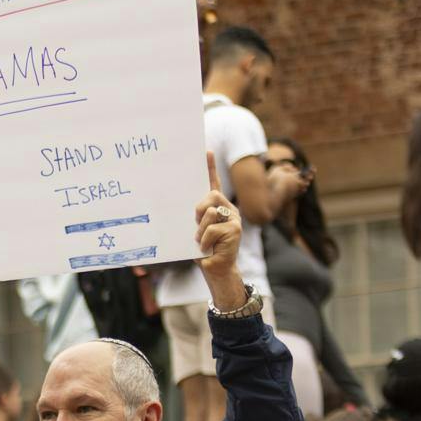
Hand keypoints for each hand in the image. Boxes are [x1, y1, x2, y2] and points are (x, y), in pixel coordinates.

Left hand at [194, 151, 245, 307]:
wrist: (215, 269)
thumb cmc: (202, 250)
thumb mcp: (195, 230)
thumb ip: (195, 217)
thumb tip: (184, 205)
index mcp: (217, 207)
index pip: (213, 184)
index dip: (210, 168)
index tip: (206, 151)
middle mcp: (228, 209)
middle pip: (210, 195)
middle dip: (199, 210)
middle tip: (196, 225)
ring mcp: (234, 218)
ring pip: (210, 212)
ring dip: (200, 229)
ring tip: (201, 241)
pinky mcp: (236, 229)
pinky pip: (212, 229)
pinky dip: (204, 241)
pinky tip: (207, 248)